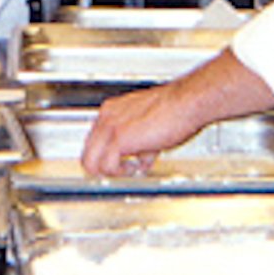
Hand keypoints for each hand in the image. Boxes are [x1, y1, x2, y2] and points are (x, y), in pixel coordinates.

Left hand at [79, 83, 198, 176]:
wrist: (185, 102)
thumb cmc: (175, 110)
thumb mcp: (152, 127)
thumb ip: (141, 144)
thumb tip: (142, 159)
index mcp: (113, 111)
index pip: (94, 141)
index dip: (105, 156)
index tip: (119, 164)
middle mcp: (107, 117)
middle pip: (87, 153)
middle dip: (103, 167)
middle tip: (121, 171)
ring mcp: (111, 127)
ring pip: (90, 162)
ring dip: (111, 172)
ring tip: (129, 169)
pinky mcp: (119, 138)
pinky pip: (107, 166)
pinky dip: (120, 172)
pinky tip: (135, 168)